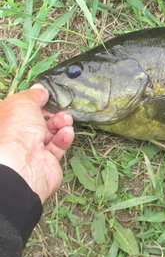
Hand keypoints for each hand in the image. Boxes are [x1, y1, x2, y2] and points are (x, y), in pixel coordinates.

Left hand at [0, 84, 73, 202]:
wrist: (21, 166)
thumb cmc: (14, 133)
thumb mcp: (22, 102)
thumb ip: (33, 95)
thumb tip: (40, 89)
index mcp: (4, 122)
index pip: (19, 109)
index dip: (33, 102)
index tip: (46, 96)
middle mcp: (15, 137)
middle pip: (37, 121)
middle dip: (51, 113)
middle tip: (59, 109)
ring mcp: (30, 151)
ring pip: (49, 133)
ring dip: (60, 124)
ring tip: (66, 119)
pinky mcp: (46, 162)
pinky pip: (57, 147)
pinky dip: (64, 138)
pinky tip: (67, 132)